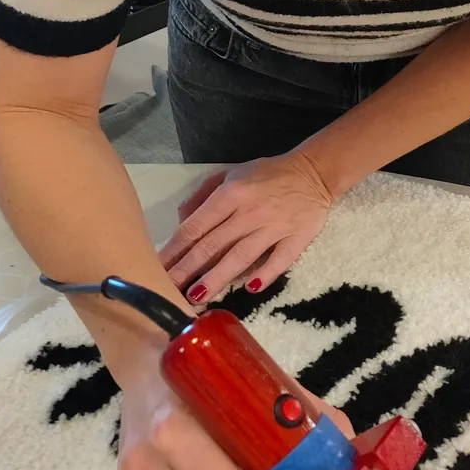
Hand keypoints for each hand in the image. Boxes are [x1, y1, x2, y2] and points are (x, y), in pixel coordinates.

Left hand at [159, 150, 332, 303]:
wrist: (314, 172)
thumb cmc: (267, 173)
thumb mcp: (230, 173)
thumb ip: (202, 194)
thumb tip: (181, 220)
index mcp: (230, 194)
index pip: (195, 228)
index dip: (174, 250)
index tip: (156, 269)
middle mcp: (248, 212)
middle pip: (212, 246)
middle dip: (187, 271)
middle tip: (168, 293)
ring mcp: (273, 227)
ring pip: (241, 256)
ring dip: (218, 277)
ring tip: (197, 298)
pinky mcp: (296, 238)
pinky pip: (280, 259)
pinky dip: (267, 273)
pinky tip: (252, 288)